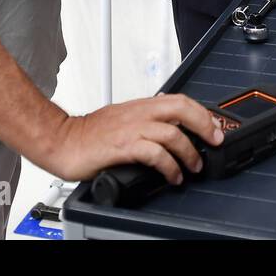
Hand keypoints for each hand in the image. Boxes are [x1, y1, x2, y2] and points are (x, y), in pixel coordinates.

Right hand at [39, 94, 224, 184]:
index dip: (201, 112)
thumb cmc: (87, 134)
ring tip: (194, 166)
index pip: (178, 100)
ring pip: (172, 133)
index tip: (213, 127)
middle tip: (215, 141)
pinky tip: (172, 176)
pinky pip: (155, 153)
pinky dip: (169, 166)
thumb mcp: (121, 119)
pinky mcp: (122, 147)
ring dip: (189, 152)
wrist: (61, 141)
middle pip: (181, 108)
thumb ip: (143, 121)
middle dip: (204, 124)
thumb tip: (166, 130)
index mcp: (139, 106)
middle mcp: (138, 113)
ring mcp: (131, 129)